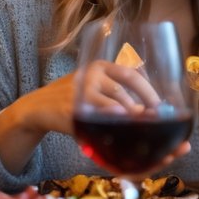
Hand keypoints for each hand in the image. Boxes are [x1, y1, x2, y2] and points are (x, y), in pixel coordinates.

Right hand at [0, 66, 191, 174]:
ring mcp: (81, 91)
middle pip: (124, 91)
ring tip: (139, 130)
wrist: (38, 108)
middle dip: (142, 108)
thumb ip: (114, 94)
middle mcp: (91, 74)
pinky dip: (111, 124)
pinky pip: (97, 118)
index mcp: (100, 66)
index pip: (131, 74)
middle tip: (154, 122)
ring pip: (113, 105)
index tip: (160, 107)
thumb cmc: (73, 100)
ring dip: (130, 118)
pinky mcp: (72, 109)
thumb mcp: (93, 88)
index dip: (148, 90)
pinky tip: (118, 132)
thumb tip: (145, 113)